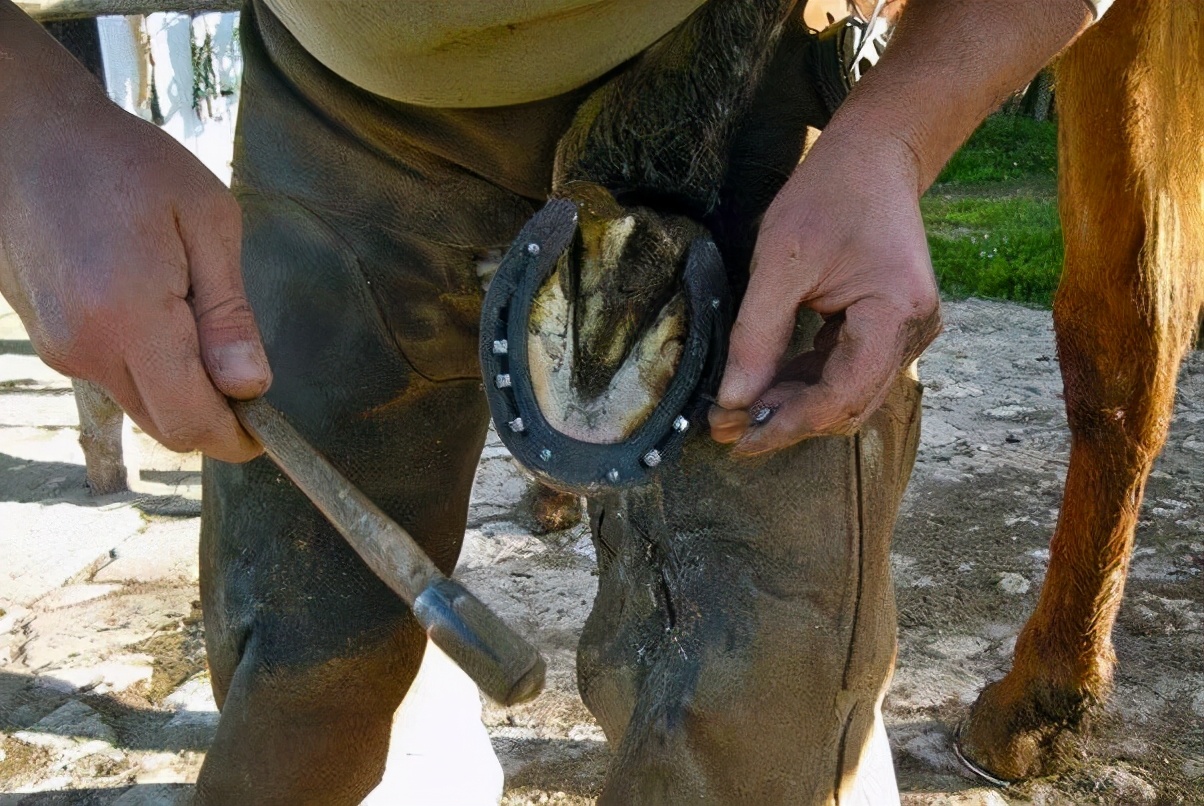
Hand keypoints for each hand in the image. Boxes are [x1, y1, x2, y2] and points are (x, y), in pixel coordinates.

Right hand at [0, 67, 269, 461]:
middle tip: (246, 371)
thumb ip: (229, 314)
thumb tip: (251, 386)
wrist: (29, 133)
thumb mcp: (207, 221)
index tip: (267, 430)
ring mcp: (58, 346)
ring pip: (139, 404)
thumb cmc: (127, 163)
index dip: (235, 438)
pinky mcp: (47, 338)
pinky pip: (112, 376)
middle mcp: (84, 347)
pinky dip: (149, 367)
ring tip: (199, 317)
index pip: (190, 420)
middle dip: (213, 416)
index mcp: (128, 319)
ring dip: (181, 388)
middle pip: (165, 424)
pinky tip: (162, 308)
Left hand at [709, 130, 939, 453]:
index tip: (738, 438)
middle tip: (728, 429)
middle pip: (847, 405)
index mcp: (894, 312)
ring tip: (739, 411)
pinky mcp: (890, 328)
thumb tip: (733, 401)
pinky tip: (767, 384)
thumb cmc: (828, 196)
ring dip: (794, 405)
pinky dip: (807, 382)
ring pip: (847, 394)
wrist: (874, 157)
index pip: (841, 396)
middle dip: (787, 420)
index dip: (787, 424)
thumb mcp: (780, 261)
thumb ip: (757, 334)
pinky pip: (848, 371)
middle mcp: (913, 331)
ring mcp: (906, 332)